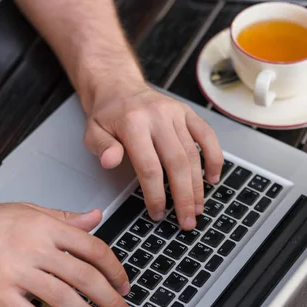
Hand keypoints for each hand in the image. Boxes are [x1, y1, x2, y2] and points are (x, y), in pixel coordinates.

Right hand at [0, 204, 131, 306]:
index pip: (92, 248)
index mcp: (46, 227)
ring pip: (63, 298)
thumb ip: (65, 217)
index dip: (114, 268)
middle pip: (84, 276)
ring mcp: (17, 271)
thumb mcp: (29, 211)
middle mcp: (35, 248)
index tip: (123, 282)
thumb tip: (94, 218)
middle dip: (109, 298)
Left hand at [83, 84, 223, 229]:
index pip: (149, 167)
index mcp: (133, 123)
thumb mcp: (93, 131)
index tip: (158, 212)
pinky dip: (214, 158)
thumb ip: (102, 148)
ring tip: (198, 207)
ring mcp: (175, 113)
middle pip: (177, 163)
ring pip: (193, 153)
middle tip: (186, 220)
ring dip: (198, 184)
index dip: (156, 194)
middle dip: (184, 196)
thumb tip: (110, 162)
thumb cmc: (107, 113)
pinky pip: (207, 136)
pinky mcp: (187, 112)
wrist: (118, 86)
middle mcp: (158, 117)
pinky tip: (212, 178)